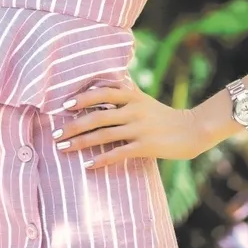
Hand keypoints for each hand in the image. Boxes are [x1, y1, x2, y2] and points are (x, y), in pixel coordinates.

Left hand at [55, 85, 204, 169]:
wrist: (191, 130)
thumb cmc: (164, 115)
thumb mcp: (144, 99)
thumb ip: (126, 92)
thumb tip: (109, 82)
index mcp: (132, 96)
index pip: (102, 92)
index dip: (83, 97)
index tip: (65, 105)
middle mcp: (133, 110)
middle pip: (98, 115)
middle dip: (74, 125)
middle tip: (56, 134)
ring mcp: (139, 128)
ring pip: (103, 134)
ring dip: (81, 142)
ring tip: (63, 148)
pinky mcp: (145, 146)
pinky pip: (118, 152)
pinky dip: (101, 159)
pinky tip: (87, 165)